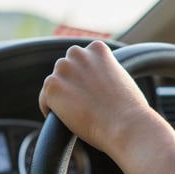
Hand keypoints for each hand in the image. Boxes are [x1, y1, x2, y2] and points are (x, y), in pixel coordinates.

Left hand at [39, 40, 156, 154]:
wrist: (126, 125)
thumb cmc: (129, 110)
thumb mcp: (121, 79)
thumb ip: (104, 73)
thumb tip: (93, 83)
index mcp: (97, 48)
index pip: (80, 61)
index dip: (85, 80)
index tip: (92, 95)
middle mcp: (78, 53)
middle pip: (65, 70)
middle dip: (71, 86)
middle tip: (84, 107)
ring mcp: (63, 68)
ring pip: (54, 85)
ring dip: (62, 98)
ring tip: (79, 115)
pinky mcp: (51, 86)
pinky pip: (45, 101)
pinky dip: (52, 112)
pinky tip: (69, 121)